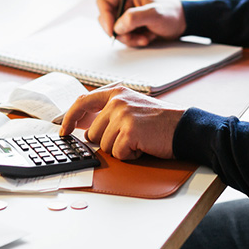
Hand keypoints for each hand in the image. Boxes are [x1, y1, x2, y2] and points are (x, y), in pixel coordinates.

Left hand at [60, 85, 185, 159]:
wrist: (184, 127)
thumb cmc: (160, 121)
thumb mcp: (132, 106)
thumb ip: (109, 111)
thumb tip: (84, 127)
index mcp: (116, 92)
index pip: (82, 102)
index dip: (69, 118)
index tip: (63, 130)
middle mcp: (117, 101)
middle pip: (93, 133)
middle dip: (109, 141)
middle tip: (130, 137)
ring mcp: (123, 115)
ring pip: (105, 145)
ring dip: (121, 148)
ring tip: (139, 139)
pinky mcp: (129, 131)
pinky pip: (119, 153)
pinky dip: (131, 155)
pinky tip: (143, 145)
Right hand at [96, 0, 186, 46]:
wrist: (180, 24)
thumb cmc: (170, 14)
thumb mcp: (155, 14)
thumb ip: (136, 17)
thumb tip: (117, 26)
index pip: (103, 3)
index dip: (105, 17)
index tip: (113, 31)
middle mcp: (123, 5)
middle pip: (106, 20)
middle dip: (120, 32)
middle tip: (135, 36)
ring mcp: (125, 17)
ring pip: (114, 32)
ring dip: (129, 39)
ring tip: (146, 37)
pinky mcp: (129, 28)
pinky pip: (122, 38)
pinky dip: (133, 41)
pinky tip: (146, 38)